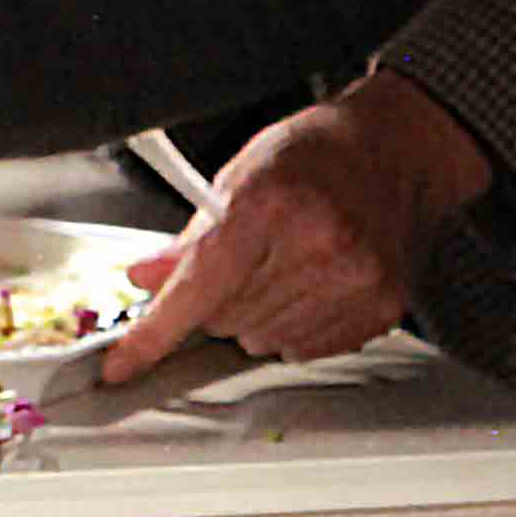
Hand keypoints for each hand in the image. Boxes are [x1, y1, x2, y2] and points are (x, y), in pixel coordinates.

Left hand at [99, 73, 490, 383]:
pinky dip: (293, 327)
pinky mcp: (379, 307)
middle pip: (224, 320)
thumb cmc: (315, 154)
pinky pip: (306, 349)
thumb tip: (145, 278)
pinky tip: (308, 284)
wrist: (395, 150)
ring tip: (279, 265)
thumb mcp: (239, 174)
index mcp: (270, 205)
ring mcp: (353, 281)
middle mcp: (316, 247)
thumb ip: (191, 236)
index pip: (196, 287)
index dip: (152, 334)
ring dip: (253, 316)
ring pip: (261, 341)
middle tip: (239, 261)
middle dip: (213, 300)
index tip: (120, 366)